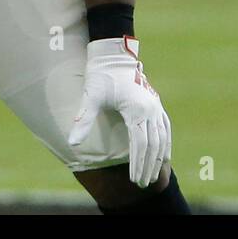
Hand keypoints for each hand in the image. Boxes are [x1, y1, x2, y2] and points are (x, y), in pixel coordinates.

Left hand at [69, 37, 170, 187]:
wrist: (113, 55)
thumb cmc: (101, 75)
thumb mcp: (91, 97)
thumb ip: (84, 120)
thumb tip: (72, 143)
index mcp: (136, 110)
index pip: (139, 145)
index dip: (138, 164)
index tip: (134, 180)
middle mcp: (150, 109)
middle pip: (154, 145)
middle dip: (149, 166)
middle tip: (143, 184)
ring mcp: (155, 105)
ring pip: (163, 138)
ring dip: (159, 158)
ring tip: (155, 176)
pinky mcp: (156, 102)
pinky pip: (166, 127)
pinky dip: (166, 144)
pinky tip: (165, 155)